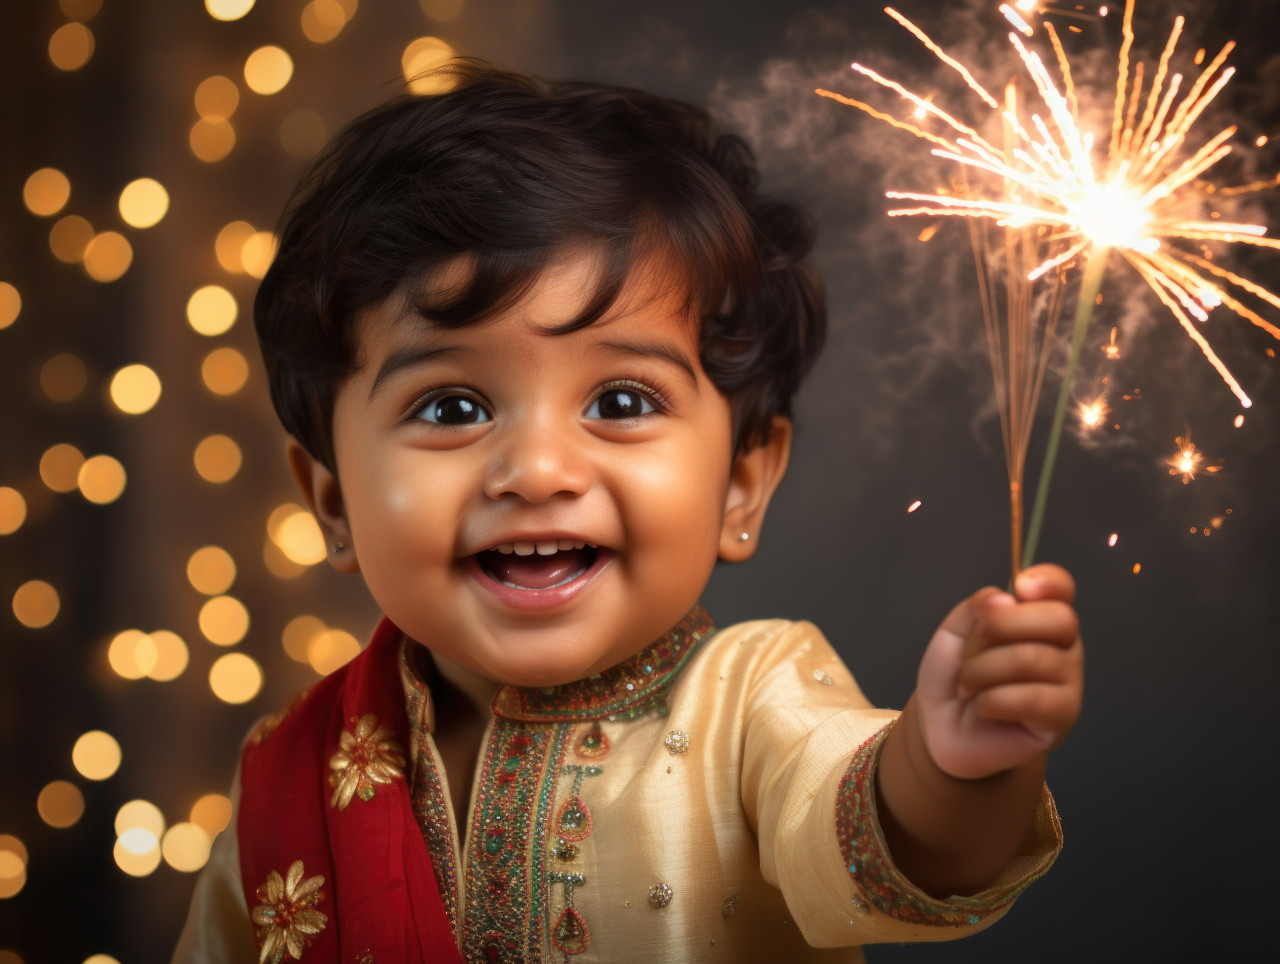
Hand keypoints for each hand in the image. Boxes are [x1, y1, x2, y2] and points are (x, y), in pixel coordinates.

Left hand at [915, 563, 1082, 779]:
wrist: (943, 731)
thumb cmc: (954, 679)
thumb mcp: (952, 636)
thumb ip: (973, 610)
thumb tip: (1004, 598)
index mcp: (1038, 618)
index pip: (1061, 588)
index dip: (1048, 580)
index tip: (1020, 585)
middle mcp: (1062, 646)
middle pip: (1059, 619)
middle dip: (1004, 624)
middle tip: (977, 641)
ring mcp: (1068, 683)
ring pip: (1033, 659)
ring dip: (983, 670)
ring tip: (967, 685)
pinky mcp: (1062, 717)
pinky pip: (1033, 699)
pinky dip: (993, 700)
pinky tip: (983, 707)